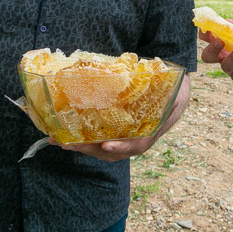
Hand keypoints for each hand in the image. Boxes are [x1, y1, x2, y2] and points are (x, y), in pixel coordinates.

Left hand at [51, 75, 190, 161]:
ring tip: (60, 141)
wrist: (172, 100)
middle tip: (69, 144)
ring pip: (99, 150)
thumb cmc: (169, 96)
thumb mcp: (171, 94)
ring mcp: (122, 143)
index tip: (107, 145)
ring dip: (80, 147)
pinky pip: (96, 144)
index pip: (134, 145)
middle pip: (109, 151)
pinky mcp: (113, 138)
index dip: (120, 147)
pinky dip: (81, 142)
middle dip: (88, 149)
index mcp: (148, 135)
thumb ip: (165, 93)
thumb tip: (163, 80)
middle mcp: (134, 143)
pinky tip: (64, 137)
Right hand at [198, 21, 232, 82]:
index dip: (204, 35)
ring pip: (225, 66)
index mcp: (223, 44)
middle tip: (219, 42)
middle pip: (208, 57)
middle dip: (211, 49)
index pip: (207, 40)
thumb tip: (225, 20)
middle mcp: (225, 57)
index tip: (207, 30)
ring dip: (232, 58)